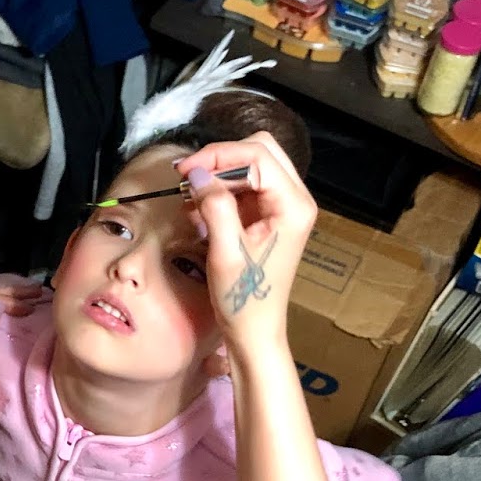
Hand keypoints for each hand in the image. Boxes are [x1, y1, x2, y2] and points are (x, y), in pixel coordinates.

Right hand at [174, 133, 316, 364]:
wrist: (255, 331)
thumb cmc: (245, 299)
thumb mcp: (225, 251)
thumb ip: (214, 206)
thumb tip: (196, 173)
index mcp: (293, 206)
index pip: (257, 155)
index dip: (218, 155)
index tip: (185, 171)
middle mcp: (295, 200)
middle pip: (259, 150)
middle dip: (220, 158)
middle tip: (187, 177)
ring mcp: (283, 207)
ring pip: (250, 164)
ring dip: (217, 175)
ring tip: (190, 199)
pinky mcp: (269, 215)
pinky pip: (244, 186)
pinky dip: (220, 190)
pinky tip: (199, 211)